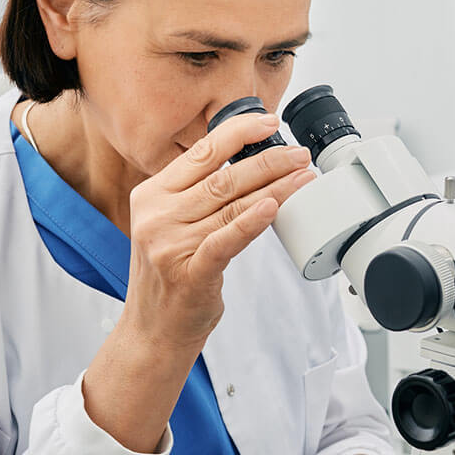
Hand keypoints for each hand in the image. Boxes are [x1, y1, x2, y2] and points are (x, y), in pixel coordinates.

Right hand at [118, 111, 312, 351]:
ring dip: (275, 188)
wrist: (152, 331)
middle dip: (268, 161)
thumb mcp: (169, 227)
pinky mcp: (189, 272)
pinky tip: (273, 206)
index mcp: (151, 196)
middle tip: (299, 154)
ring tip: (303, 177)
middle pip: (223, 177)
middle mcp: (157, 216)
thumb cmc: (169, 277)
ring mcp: (170, 244)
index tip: (269, 123)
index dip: (238, 133)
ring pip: (232, 205)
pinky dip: (252, 221)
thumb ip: (195, 196)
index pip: (201, 153)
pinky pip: (227, 239)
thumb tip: (248, 165)